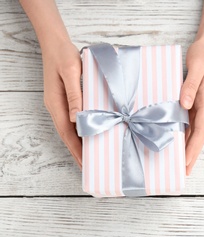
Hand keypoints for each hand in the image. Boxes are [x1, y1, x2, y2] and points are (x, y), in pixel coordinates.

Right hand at [42, 42, 81, 167]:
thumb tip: (76, 118)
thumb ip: (75, 95)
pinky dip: (79, 131)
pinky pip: (72, 120)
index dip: (76, 149)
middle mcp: (56, 107)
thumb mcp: (71, 72)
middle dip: (77, 152)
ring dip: (78, 143)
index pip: (67, 133)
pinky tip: (88, 134)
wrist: (55, 43)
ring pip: (69, 129)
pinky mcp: (65, 100)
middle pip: (67, 135)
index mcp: (56, 104)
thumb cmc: (64, 56)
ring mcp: (59, 104)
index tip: (85, 164)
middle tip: (89, 167)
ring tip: (89, 156)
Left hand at [180, 39, 203, 174]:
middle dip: (192, 154)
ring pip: (197, 131)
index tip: (186, 163)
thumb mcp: (196, 67)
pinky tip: (181, 140)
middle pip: (200, 136)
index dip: (194, 148)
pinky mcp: (197, 101)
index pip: (201, 131)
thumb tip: (185, 105)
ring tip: (182, 162)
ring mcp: (202, 105)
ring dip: (190, 147)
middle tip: (184, 172)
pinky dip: (188, 134)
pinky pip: (192, 122)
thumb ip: (190, 86)